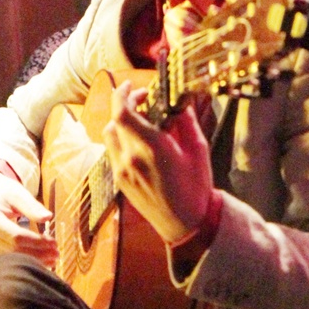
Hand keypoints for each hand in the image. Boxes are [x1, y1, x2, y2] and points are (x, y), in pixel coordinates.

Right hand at [0, 171, 57, 263]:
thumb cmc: (3, 192)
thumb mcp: (18, 193)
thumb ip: (32, 206)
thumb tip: (47, 217)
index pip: (16, 237)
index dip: (37, 242)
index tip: (54, 243)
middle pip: (13, 251)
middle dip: (38, 254)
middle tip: (56, 253)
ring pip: (9, 260)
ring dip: (32, 261)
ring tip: (52, 259)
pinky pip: (5, 261)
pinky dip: (23, 262)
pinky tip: (40, 260)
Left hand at [102, 82, 212, 242]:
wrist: (185, 224)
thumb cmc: (196, 188)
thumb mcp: (198, 150)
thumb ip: (186, 121)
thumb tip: (179, 100)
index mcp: (153, 148)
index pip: (123, 113)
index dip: (122, 94)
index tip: (131, 85)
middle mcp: (131, 159)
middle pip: (115, 120)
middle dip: (127, 103)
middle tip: (145, 99)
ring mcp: (122, 171)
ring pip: (110, 134)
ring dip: (121, 121)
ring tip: (142, 120)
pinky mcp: (119, 181)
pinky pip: (113, 150)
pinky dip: (122, 138)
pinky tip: (139, 140)